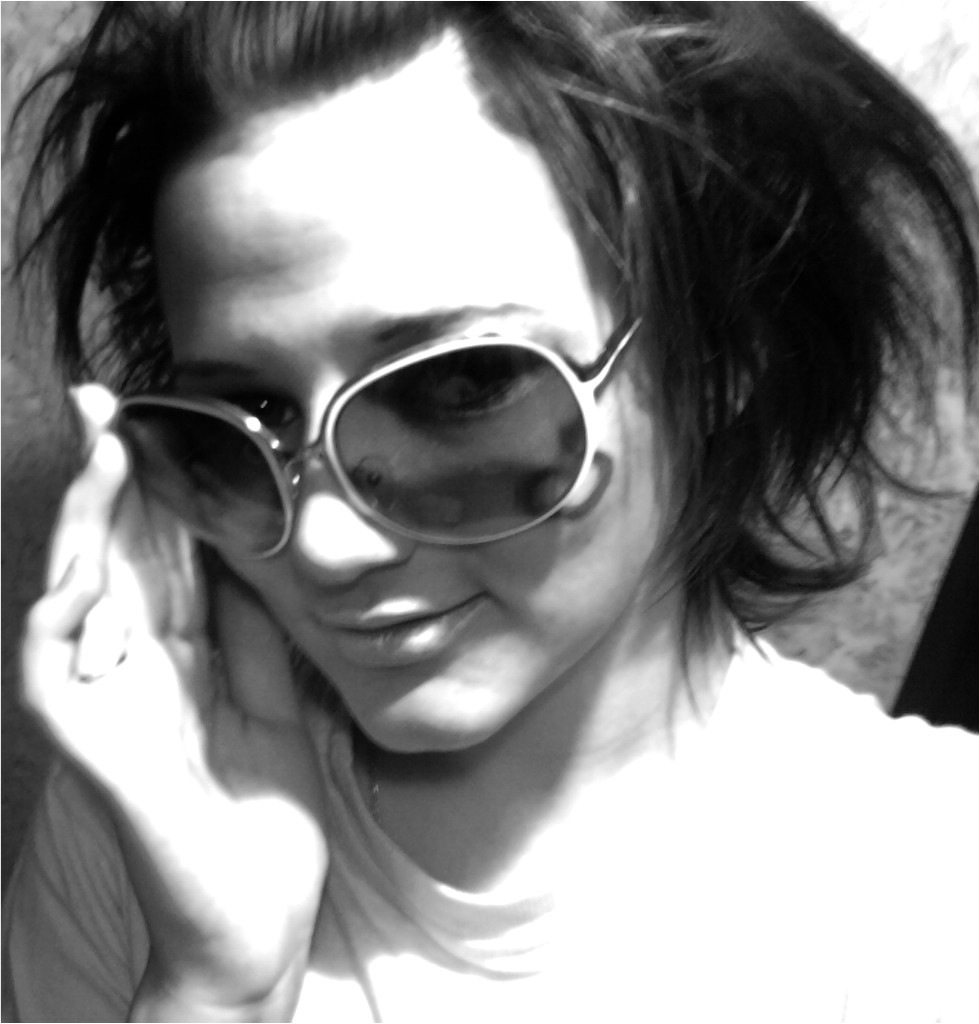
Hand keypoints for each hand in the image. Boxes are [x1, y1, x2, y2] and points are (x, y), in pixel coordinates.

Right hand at [22, 385, 328, 1020]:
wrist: (255, 925)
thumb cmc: (262, 822)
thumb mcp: (274, 709)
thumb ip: (256, 639)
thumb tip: (255, 557)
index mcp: (182, 662)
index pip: (163, 561)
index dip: (159, 494)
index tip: (165, 426)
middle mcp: (136, 673)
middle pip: (117, 562)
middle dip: (110, 485)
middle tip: (109, 405)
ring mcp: (108, 710)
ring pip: (78, 600)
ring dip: (85, 528)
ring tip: (103, 455)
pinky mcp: (96, 753)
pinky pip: (54, 678)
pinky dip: (61, 623)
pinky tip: (79, 571)